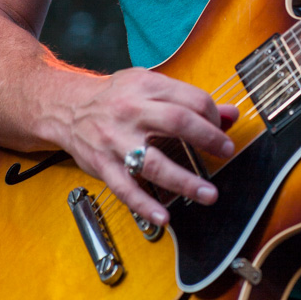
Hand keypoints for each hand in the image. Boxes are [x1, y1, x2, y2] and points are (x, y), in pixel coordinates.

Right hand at [62, 67, 237, 225]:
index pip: (191, 99)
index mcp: (148, 87)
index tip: (221, 129)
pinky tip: (164, 215)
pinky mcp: (104, 165)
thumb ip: (189, 99)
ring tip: (208, 193)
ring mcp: (117, 141)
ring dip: (185, 181)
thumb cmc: (116, 96)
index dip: (213, 115)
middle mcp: (133, 112)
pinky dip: (145, 204)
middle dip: (208, 140)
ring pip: (155, 163)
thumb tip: (231, 114)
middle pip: (178, 123)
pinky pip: (126, 189)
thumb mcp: (151, 85)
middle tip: (226, 152)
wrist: (69, 107)